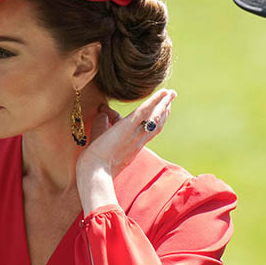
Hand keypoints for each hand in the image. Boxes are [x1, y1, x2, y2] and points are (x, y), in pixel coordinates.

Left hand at [76, 89, 174, 214]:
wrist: (94, 171)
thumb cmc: (93, 161)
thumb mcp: (98, 137)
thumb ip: (101, 124)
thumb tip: (101, 110)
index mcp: (131, 147)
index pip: (143, 132)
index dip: (146, 120)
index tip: (148, 108)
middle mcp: (137, 142)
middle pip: (156, 126)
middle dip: (164, 113)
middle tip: (171, 101)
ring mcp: (135, 135)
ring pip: (155, 118)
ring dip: (164, 105)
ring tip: (171, 94)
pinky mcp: (128, 127)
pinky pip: (145, 112)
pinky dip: (155, 101)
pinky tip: (163, 93)